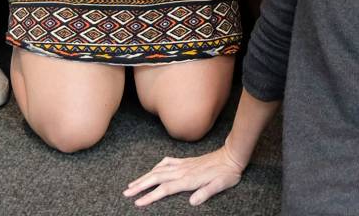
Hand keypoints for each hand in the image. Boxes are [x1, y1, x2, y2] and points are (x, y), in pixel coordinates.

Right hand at [124, 147, 244, 206]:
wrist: (231, 156)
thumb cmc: (226, 173)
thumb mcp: (219, 186)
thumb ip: (205, 193)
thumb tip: (192, 202)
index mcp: (188, 179)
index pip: (165, 189)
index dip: (150, 196)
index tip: (138, 202)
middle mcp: (182, 171)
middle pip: (156, 178)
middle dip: (140, 185)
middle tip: (126, 192)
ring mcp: (183, 165)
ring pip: (159, 170)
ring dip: (145, 176)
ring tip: (133, 183)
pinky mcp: (186, 161)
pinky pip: (167, 162)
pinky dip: (157, 166)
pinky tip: (153, 169)